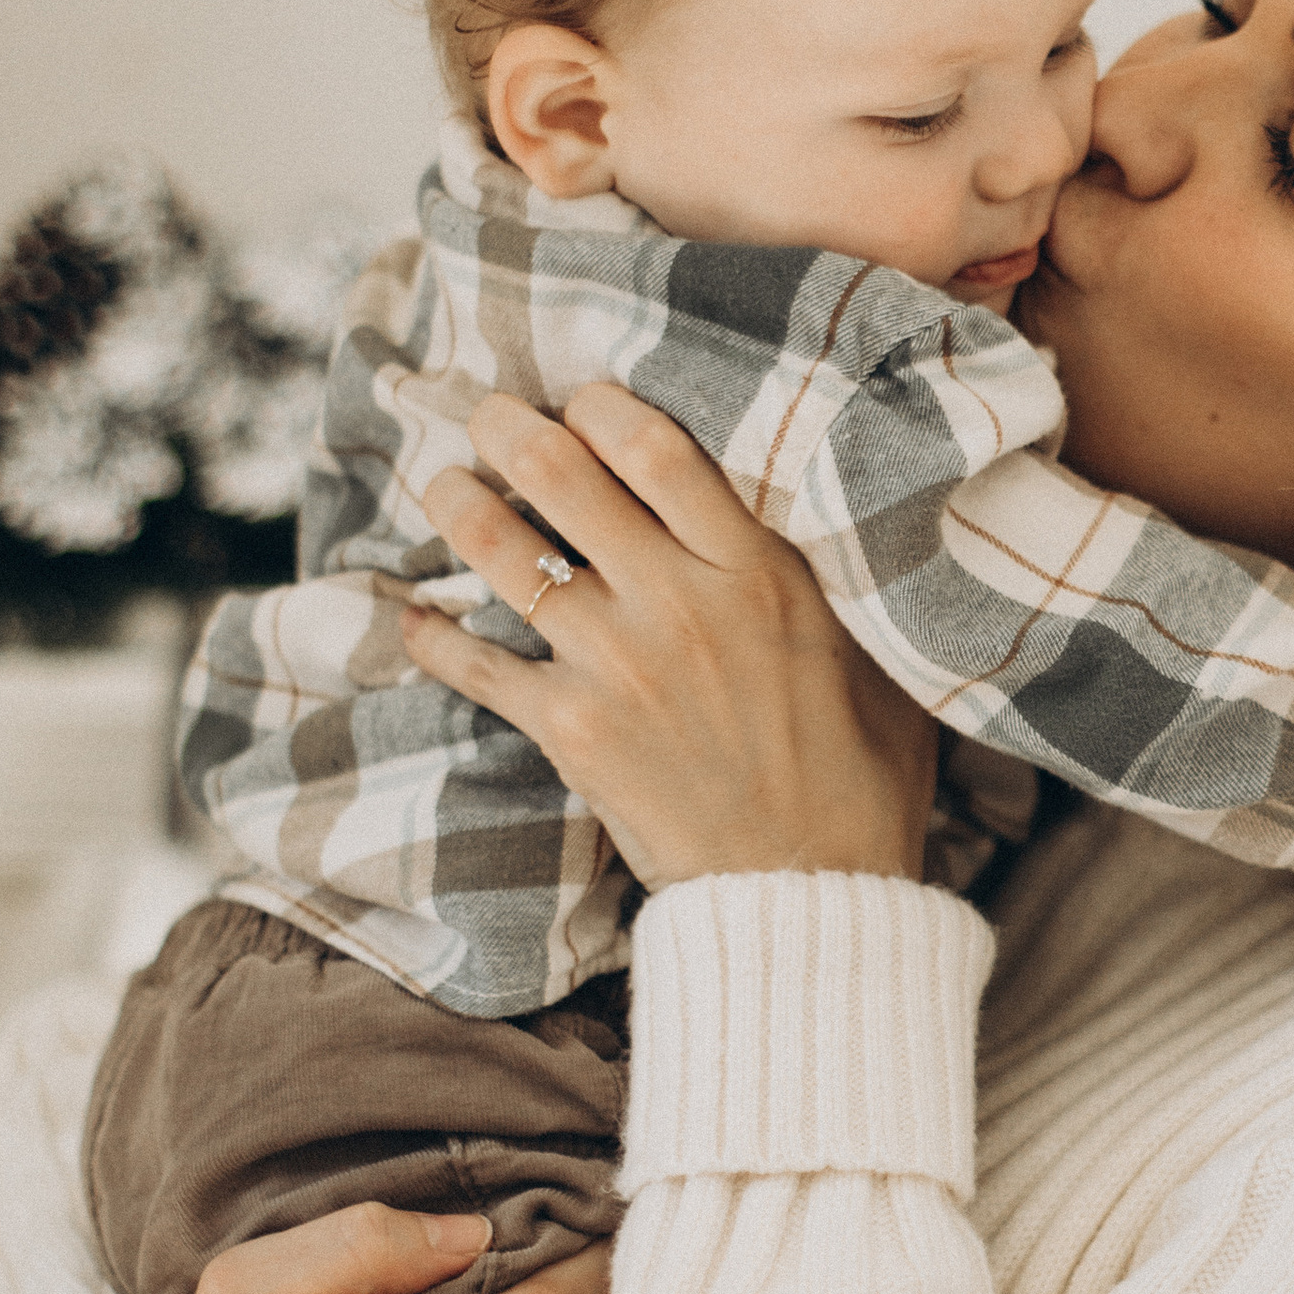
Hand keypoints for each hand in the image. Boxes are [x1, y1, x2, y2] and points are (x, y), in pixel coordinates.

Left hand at [402, 380, 938, 891]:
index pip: (656, 447)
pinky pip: (474, 665)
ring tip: (445, 487)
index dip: (601, 405)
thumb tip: (844, 526)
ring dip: (457, 505)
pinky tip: (417, 618)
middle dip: (506, 428)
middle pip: (561, 475)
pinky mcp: (570, 731)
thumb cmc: (858, 778)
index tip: (581, 399)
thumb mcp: (876, 657)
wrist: (811, 894)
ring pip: (502, 553)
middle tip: (487, 414)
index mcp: (758, 572)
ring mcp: (615, 666)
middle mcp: (678, 603)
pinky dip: (433, 637)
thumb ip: (835, 583)